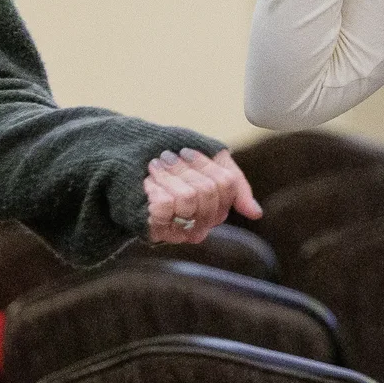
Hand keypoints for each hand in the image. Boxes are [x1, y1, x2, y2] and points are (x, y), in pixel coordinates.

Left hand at [143, 147, 260, 244]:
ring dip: (168, 175)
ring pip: (188, 198)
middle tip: (166, 156)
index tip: (186, 151)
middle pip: (208, 190)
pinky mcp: (157, 231)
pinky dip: (155, 187)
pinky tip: (147, 182)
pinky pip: (166, 207)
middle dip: (185, 169)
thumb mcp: (207, 167)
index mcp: (215, 211)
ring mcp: (179, 231)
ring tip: (154, 166)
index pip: (226, 184)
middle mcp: (200, 226)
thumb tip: (256, 214)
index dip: (206, 164)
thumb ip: (234, 185)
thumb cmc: (172, 170)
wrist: (127, 171)